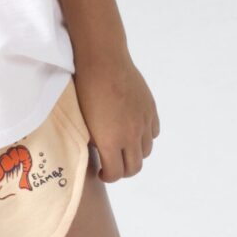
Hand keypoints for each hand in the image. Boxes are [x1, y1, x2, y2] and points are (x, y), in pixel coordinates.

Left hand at [72, 52, 159, 182]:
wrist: (103, 60)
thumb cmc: (85, 87)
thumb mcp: (84, 120)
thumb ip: (94, 140)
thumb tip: (99, 150)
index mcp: (112, 141)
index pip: (116, 173)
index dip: (108, 177)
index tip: (102, 172)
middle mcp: (132, 135)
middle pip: (135, 167)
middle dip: (123, 171)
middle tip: (113, 165)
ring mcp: (144, 122)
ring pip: (146, 151)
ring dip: (135, 154)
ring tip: (124, 147)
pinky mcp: (150, 109)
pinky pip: (153, 133)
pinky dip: (145, 137)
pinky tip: (135, 131)